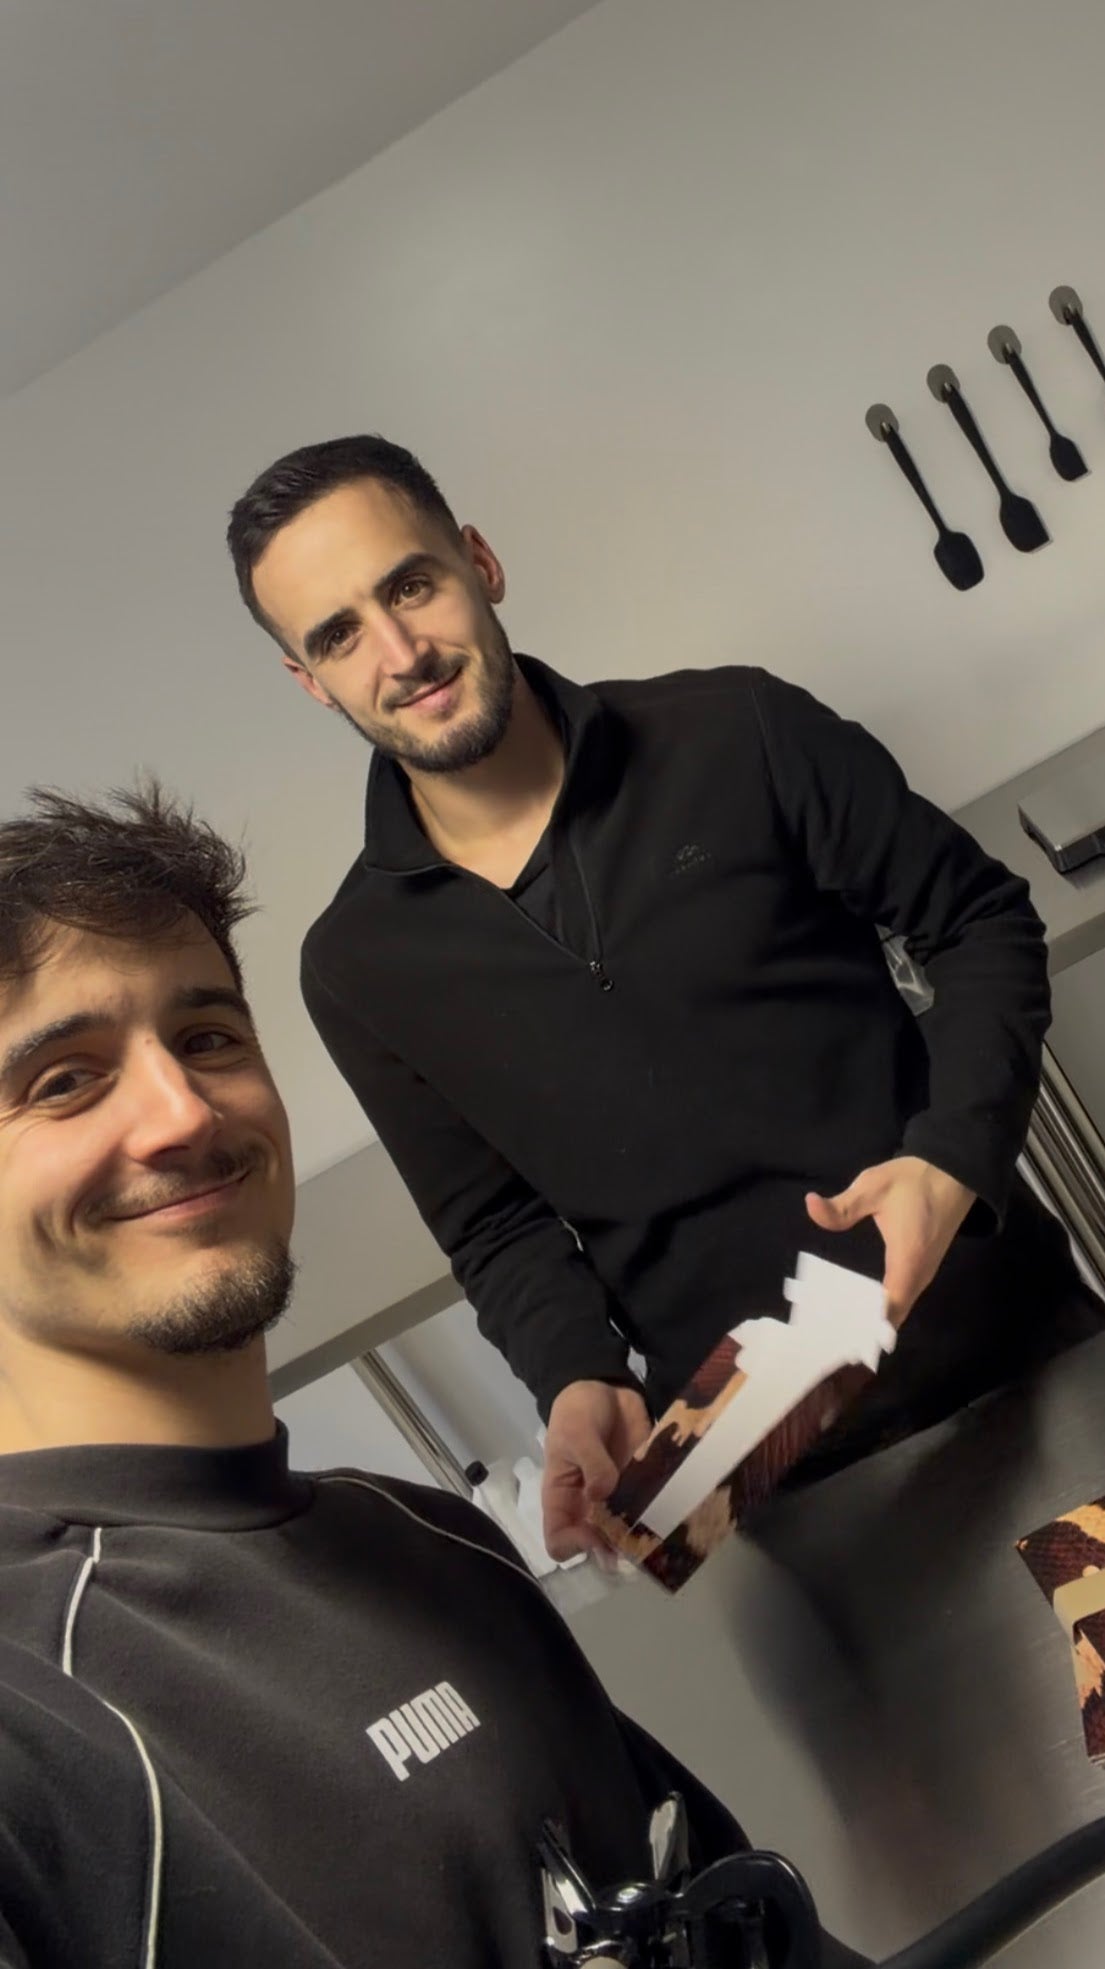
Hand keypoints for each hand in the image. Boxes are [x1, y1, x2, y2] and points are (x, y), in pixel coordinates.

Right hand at [542, 1380, 651, 1561]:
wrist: (605, 1388)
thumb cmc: (578, 1411)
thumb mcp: (577, 1432)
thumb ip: (591, 1463)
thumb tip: (602, 1495)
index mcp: (563, 1498)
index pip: (559, 1541)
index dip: (574, 1546)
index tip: (595, 1536)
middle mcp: (590, 1507)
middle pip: (598, 1546)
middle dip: (616, 1552)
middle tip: (636, 1547)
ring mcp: (619, 1499)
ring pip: (628, 1534)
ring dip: (643, 1539)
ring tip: (659, 1535)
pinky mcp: (642, 1487)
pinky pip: (652, 1510)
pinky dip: (663, 1515)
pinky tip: (675, 1512)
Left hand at [805, 1155, 974, 1328]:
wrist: (954, 1172)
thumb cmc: (914, 1181)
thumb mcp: (873, 1187)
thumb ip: (842, 1205)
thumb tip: (810, 1204)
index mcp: (907, 1262)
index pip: (887, 1311)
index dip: (863, 1326)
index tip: (835, 1332)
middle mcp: (919, 1276)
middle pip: (892, 1316)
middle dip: (862, 1327)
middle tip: (826, 1329)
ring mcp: (924, 1273)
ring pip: (899, 1309)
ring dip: (872, 1318)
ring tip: (836, 1321)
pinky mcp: (924, 1267)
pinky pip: (902, 1297)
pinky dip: (882, 1306)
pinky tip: (857, 1302)